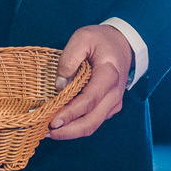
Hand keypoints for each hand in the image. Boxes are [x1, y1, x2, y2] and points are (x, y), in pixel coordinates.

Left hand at [48, 24, 133, 139]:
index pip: (89, 100)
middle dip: (68, 131)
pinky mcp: (110, 107)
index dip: (70, 113)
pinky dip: (77, 126)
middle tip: (47, 132)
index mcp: (109, 75)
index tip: (53, 121)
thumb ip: (69, 59)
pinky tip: (62, 124)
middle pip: (91, 121)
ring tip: (50, 132)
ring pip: (92, 125)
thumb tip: (60, 85)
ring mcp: (113, 102)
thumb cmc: (101, 41)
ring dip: (71, 132)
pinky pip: (94, 121)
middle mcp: (114, 93)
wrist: (123, 44)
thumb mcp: (83, 38)